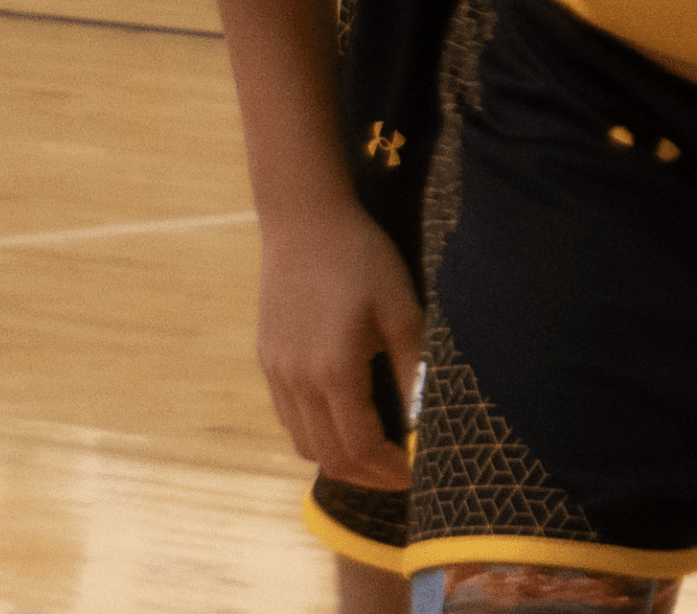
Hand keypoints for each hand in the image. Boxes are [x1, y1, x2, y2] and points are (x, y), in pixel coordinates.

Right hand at [259, 203, 424, 489]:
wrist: (304, 220)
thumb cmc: (361, 256)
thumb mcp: (399, 305)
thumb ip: (415, 365)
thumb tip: (429, 418)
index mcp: (334, 370)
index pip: (361, 448)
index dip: (391, 470)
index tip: (417, 472)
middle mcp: (298, 381)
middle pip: (330, 457)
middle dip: (369, 475)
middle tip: (402, 472)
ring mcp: (277, 373)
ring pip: (305, 445)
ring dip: (341, 459)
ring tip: (376, 452)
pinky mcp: (268, 361)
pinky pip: (290, 419)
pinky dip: (317, 434)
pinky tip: (343, 419)